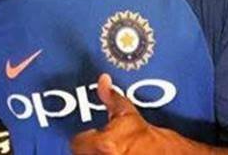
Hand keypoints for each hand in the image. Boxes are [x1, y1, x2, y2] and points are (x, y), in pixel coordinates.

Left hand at [70, 74, 227, 154]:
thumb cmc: (151, 138)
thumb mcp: (130, 114)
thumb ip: (112, 98)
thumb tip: (103, 80)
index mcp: (105, 145)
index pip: (77, 143)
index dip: (83, 138)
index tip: (89, 136)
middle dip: (87, 150)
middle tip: (97, 147)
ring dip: (95, 154)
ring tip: (105, 151)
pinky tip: (117, 154)